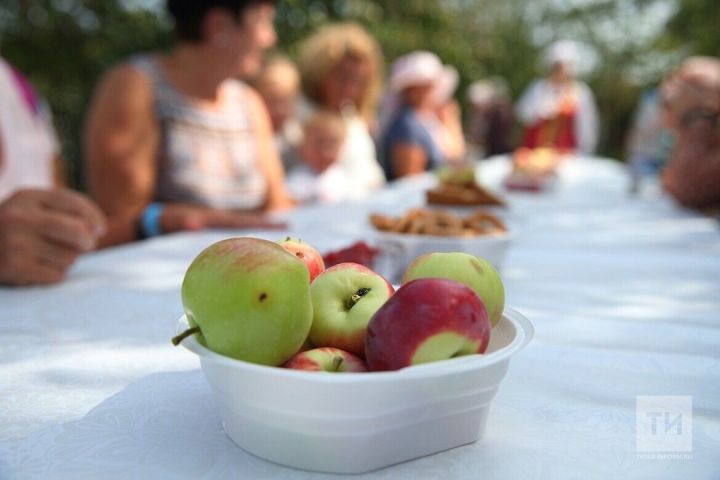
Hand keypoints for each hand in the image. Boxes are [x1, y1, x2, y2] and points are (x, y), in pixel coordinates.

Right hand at [0, 189, 106, 284]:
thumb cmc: (11, 229)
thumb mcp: (29, 208)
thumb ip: (63, 211)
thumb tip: (97, 230)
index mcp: (26, 197)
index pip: (74, 202)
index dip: (94, 217)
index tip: (100, 229)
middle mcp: (20, 217)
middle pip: (77, 232)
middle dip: (88, 241)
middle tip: (88, 246)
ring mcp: (15, 243)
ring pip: (69, 256)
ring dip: (67, 259)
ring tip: (48, 256)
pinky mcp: (14, 267)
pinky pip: (56, 274)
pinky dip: (54, 274)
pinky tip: (38, 268)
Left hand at [159, 204, 286, 232]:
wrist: (154, 219)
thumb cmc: (163, 220)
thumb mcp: (172, 220)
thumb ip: (183, 221)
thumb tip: (196, 223)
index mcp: (215, 217)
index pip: (244, 220)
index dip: (262, 223)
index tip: (282, 224)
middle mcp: (219, 220)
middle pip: (248, 222)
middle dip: (267, 224)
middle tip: (289, 225)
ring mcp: (216, 225)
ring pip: (242, 229)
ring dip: (258, 231)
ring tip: (278, 236)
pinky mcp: (212, 232)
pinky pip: (232, 237)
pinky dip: (244, 240)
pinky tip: (254, 250)